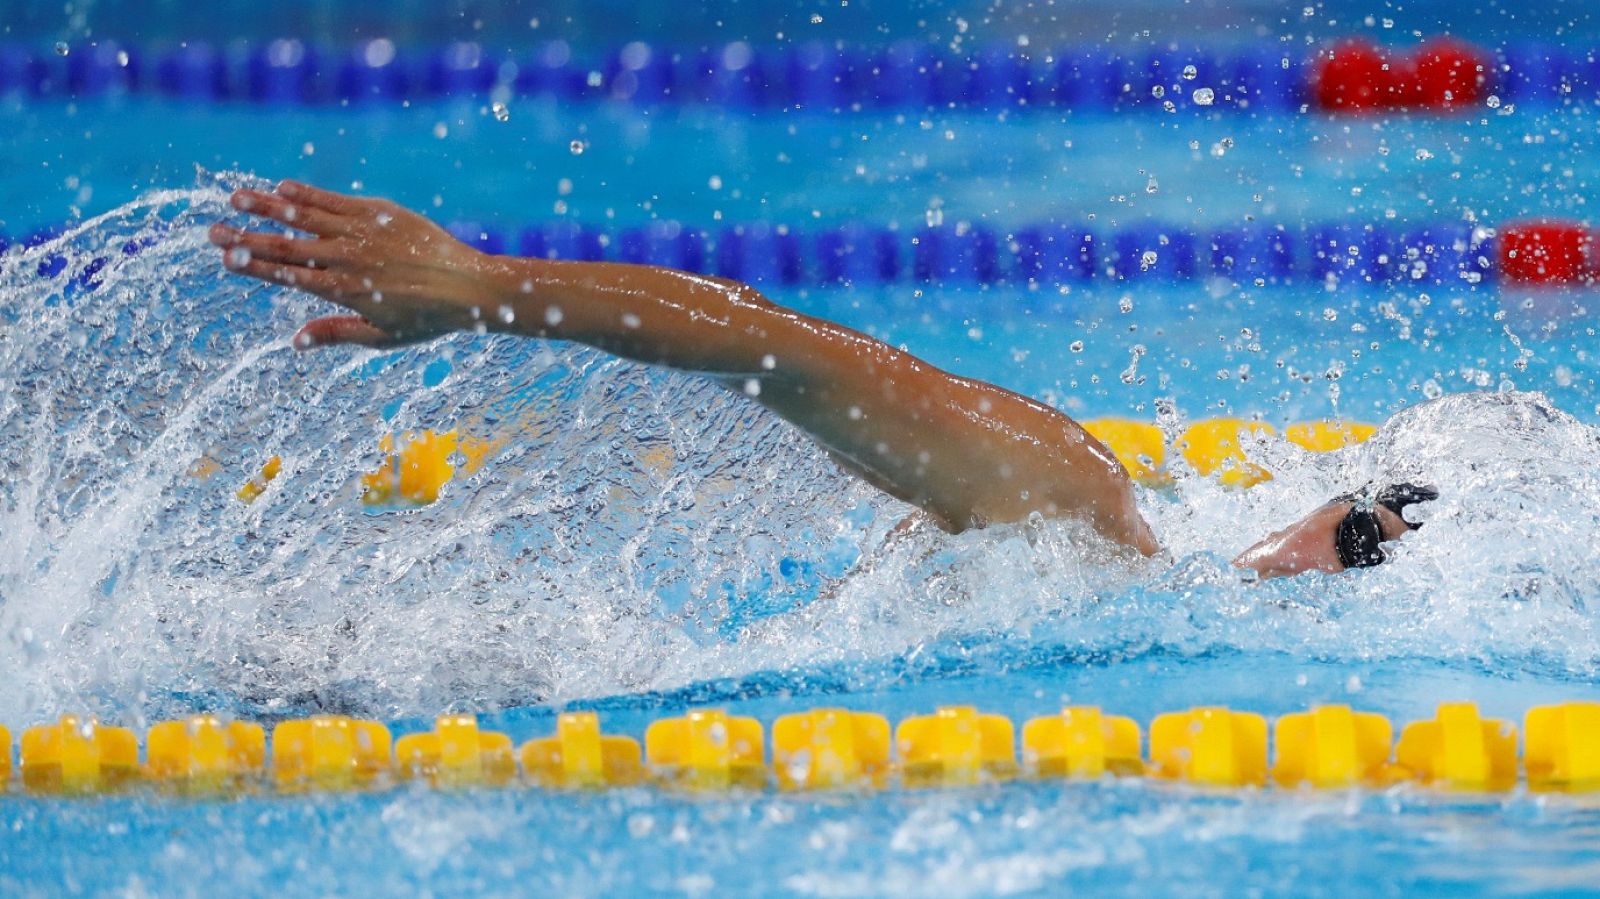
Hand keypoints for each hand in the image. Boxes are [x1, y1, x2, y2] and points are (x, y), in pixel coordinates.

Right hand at [209, 180, 493, 348]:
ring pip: (305, 215)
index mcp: (343, 292)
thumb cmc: (428, 319)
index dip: (253, 266)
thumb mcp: (382, 336)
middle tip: (211, 230)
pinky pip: (335, 199)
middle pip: (286, 245)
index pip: (288, 276)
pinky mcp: (378, 212)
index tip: (224, 258)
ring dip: (268, 206)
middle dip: (246, 237)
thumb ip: (337, 334)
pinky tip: (281, 187)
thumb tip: (295, 340)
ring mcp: (361, 232)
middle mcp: (347, 259)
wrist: (468, 286)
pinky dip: (307, 193)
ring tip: (235, 198)